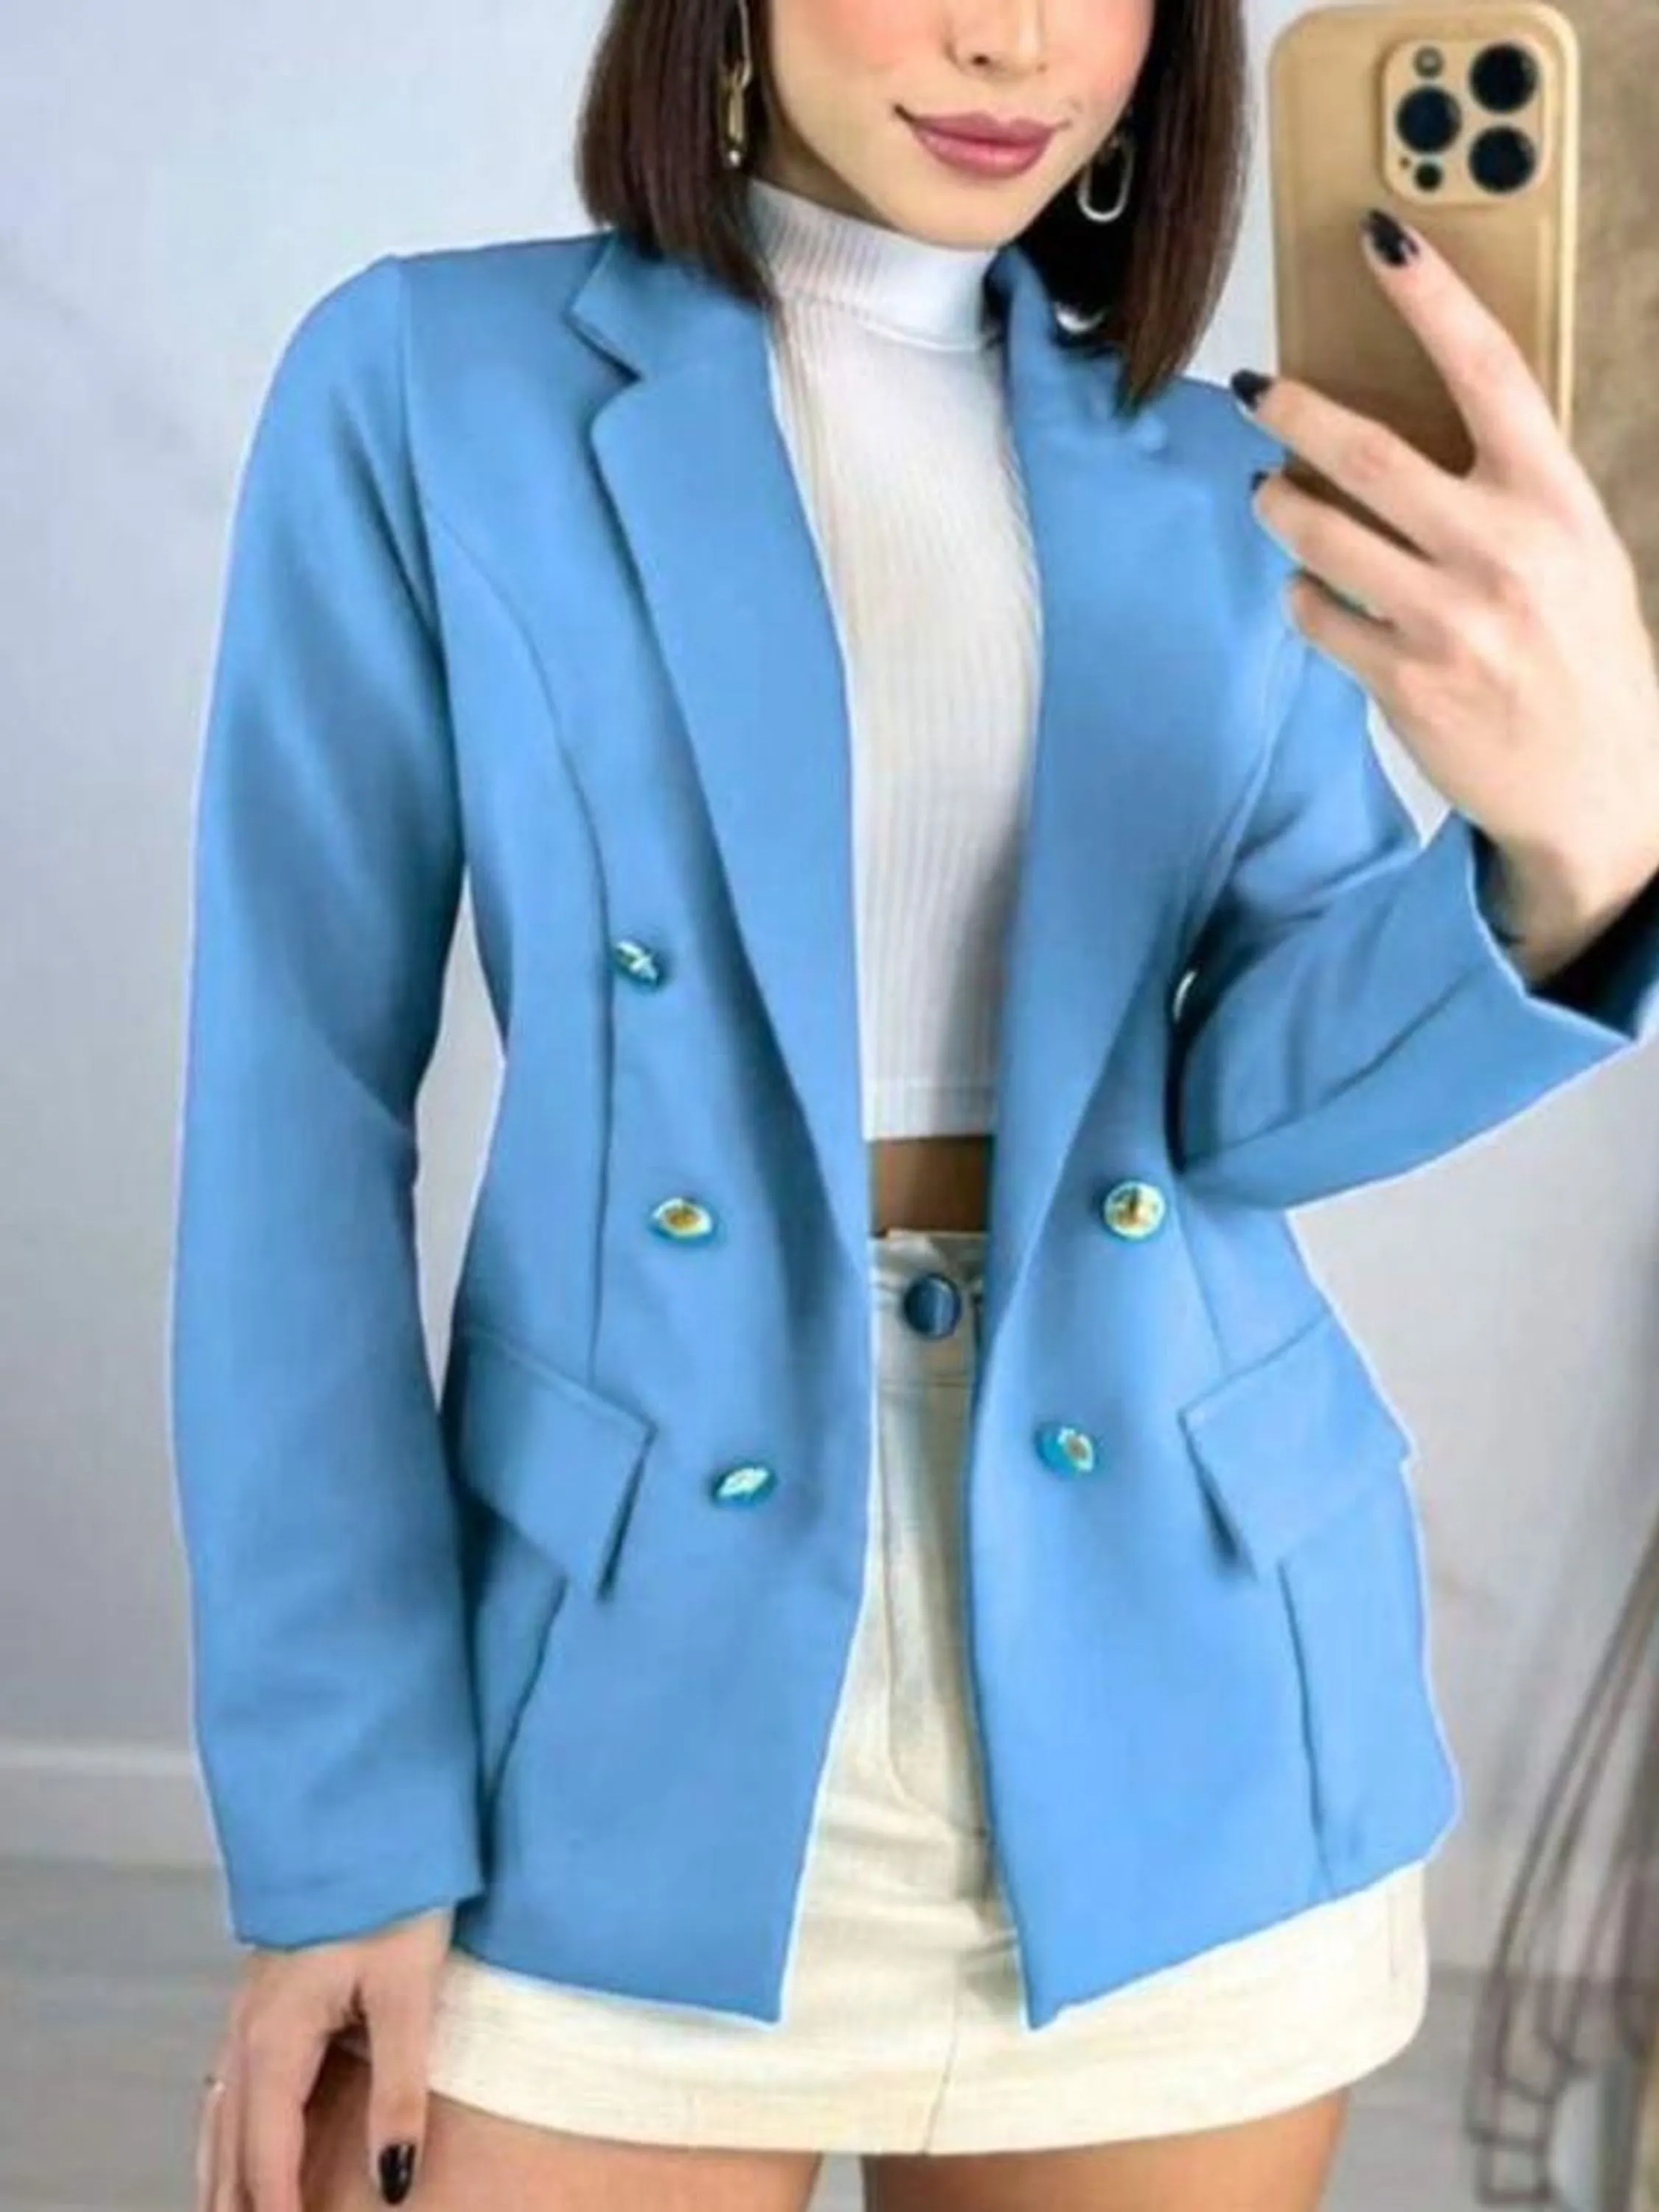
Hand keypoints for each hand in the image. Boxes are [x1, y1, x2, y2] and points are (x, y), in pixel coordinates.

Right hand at [194, 1905, 450, 2211]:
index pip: (267, 2156)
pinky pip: (231, 2084)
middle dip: (236, 2202)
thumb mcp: (408, 1992)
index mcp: (277, 2038)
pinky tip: (234, 2146)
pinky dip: (228, 2133)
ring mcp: (248, 2010)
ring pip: (223, 2116)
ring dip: (224, 2174)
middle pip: (230, 2145)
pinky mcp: (263, 1993)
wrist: (366, 1811)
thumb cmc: (394, 1893)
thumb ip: (400, 2091)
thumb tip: (395, 2183)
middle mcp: (248, 2031)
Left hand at [1235, 207, 1658, 971]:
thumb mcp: (1578, 549)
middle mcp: (1502, 552)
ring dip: (1281, 505)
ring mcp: (1448, 621)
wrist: (1601, 785)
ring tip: (1270, 492)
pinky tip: (1312, 590)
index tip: (1381, 239)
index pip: (1488, 370)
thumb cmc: (1584, 650)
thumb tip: (1420, 419)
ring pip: (1323, 536)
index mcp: (1555, 501)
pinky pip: (1318, 615)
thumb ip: (1511, 487)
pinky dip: (1303, 595)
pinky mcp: (1403, 682)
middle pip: (1368, 453)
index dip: (1431, 297)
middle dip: (1296, 412)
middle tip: (1257, 391)